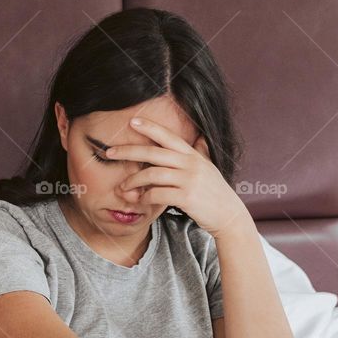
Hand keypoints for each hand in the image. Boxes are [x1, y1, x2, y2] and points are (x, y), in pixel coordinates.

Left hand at [105, 117, 248, 236]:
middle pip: (152, 152)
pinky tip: (140, 200)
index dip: (150, 127)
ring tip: (122, 187)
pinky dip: (144, 197)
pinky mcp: (186, 197)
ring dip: (133, 181)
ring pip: (151, 174)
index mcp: (192, 154)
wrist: (228, 215)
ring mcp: (189, 180)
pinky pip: (157, 194)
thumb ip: (201, 152)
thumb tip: (200, 137)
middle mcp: (190, 163)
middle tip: (109, 153)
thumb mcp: (208, 168)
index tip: (132, 121)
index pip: (168, 136)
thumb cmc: (215, 192)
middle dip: (128, 151)